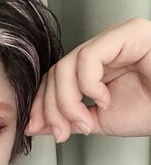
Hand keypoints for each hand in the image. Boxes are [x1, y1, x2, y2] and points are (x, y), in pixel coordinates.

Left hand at [26, 18, 150, 141]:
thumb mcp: (97, 121)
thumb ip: (67, 119)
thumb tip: (35, 124)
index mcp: (96, 66)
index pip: (55, 77)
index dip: (41, 103)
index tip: (38, 128)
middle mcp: (104, 48)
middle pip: (57, 71)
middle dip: (51, 106)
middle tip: (60, 131)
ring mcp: (117, 38)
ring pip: (67, 64)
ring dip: (67, 101)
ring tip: (85, 121)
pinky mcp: (130, 33)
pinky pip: (90, 57)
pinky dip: (88, 84)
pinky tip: (104, 99)